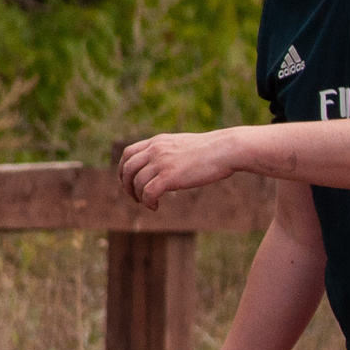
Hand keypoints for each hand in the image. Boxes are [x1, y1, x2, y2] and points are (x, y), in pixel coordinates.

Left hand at [119, 131, 237, 208]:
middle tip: (135, 197)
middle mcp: (156, 150)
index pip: (128, 154)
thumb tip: (167, 165)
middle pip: (127, 168)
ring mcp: (161, 162)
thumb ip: (170, 152)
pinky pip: (148, 192)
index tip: (129, 182)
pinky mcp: (169, 176)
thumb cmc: (211, 151)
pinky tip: (155, 206)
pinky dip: (148, 202)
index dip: (123, 170)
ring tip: (148, 203)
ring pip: (137, 182)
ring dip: (138, 196)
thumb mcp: (183, 146)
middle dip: (126, 185)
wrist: (225, 150)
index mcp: (157, 142)